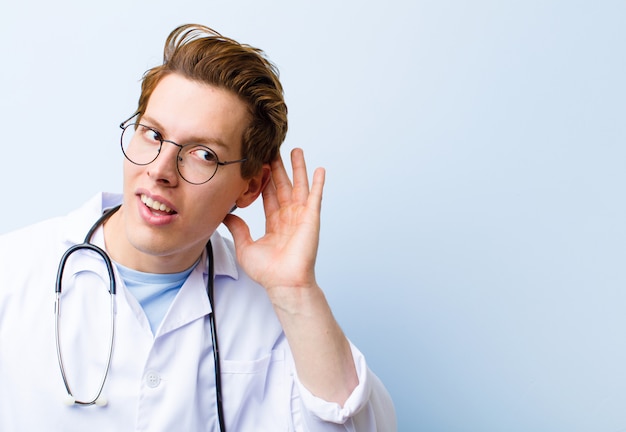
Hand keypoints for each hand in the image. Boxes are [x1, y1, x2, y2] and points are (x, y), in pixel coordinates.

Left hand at [223, 148, 324, 296]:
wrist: (284, 282)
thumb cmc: (268, 271)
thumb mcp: (245, 247)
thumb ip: (237, 229)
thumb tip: (225, 215)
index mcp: (274, 222)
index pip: (267, 194)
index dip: (263, 178)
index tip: (259, 163)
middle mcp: (288, 216)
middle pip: (282, 185)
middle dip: (278, 167)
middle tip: (273, 148)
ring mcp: (301, 216)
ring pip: (299, 186)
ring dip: (298, 168)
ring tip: (296, 150)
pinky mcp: (311, 218)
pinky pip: (315, 197)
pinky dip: (318, 183)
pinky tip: (319, 169)